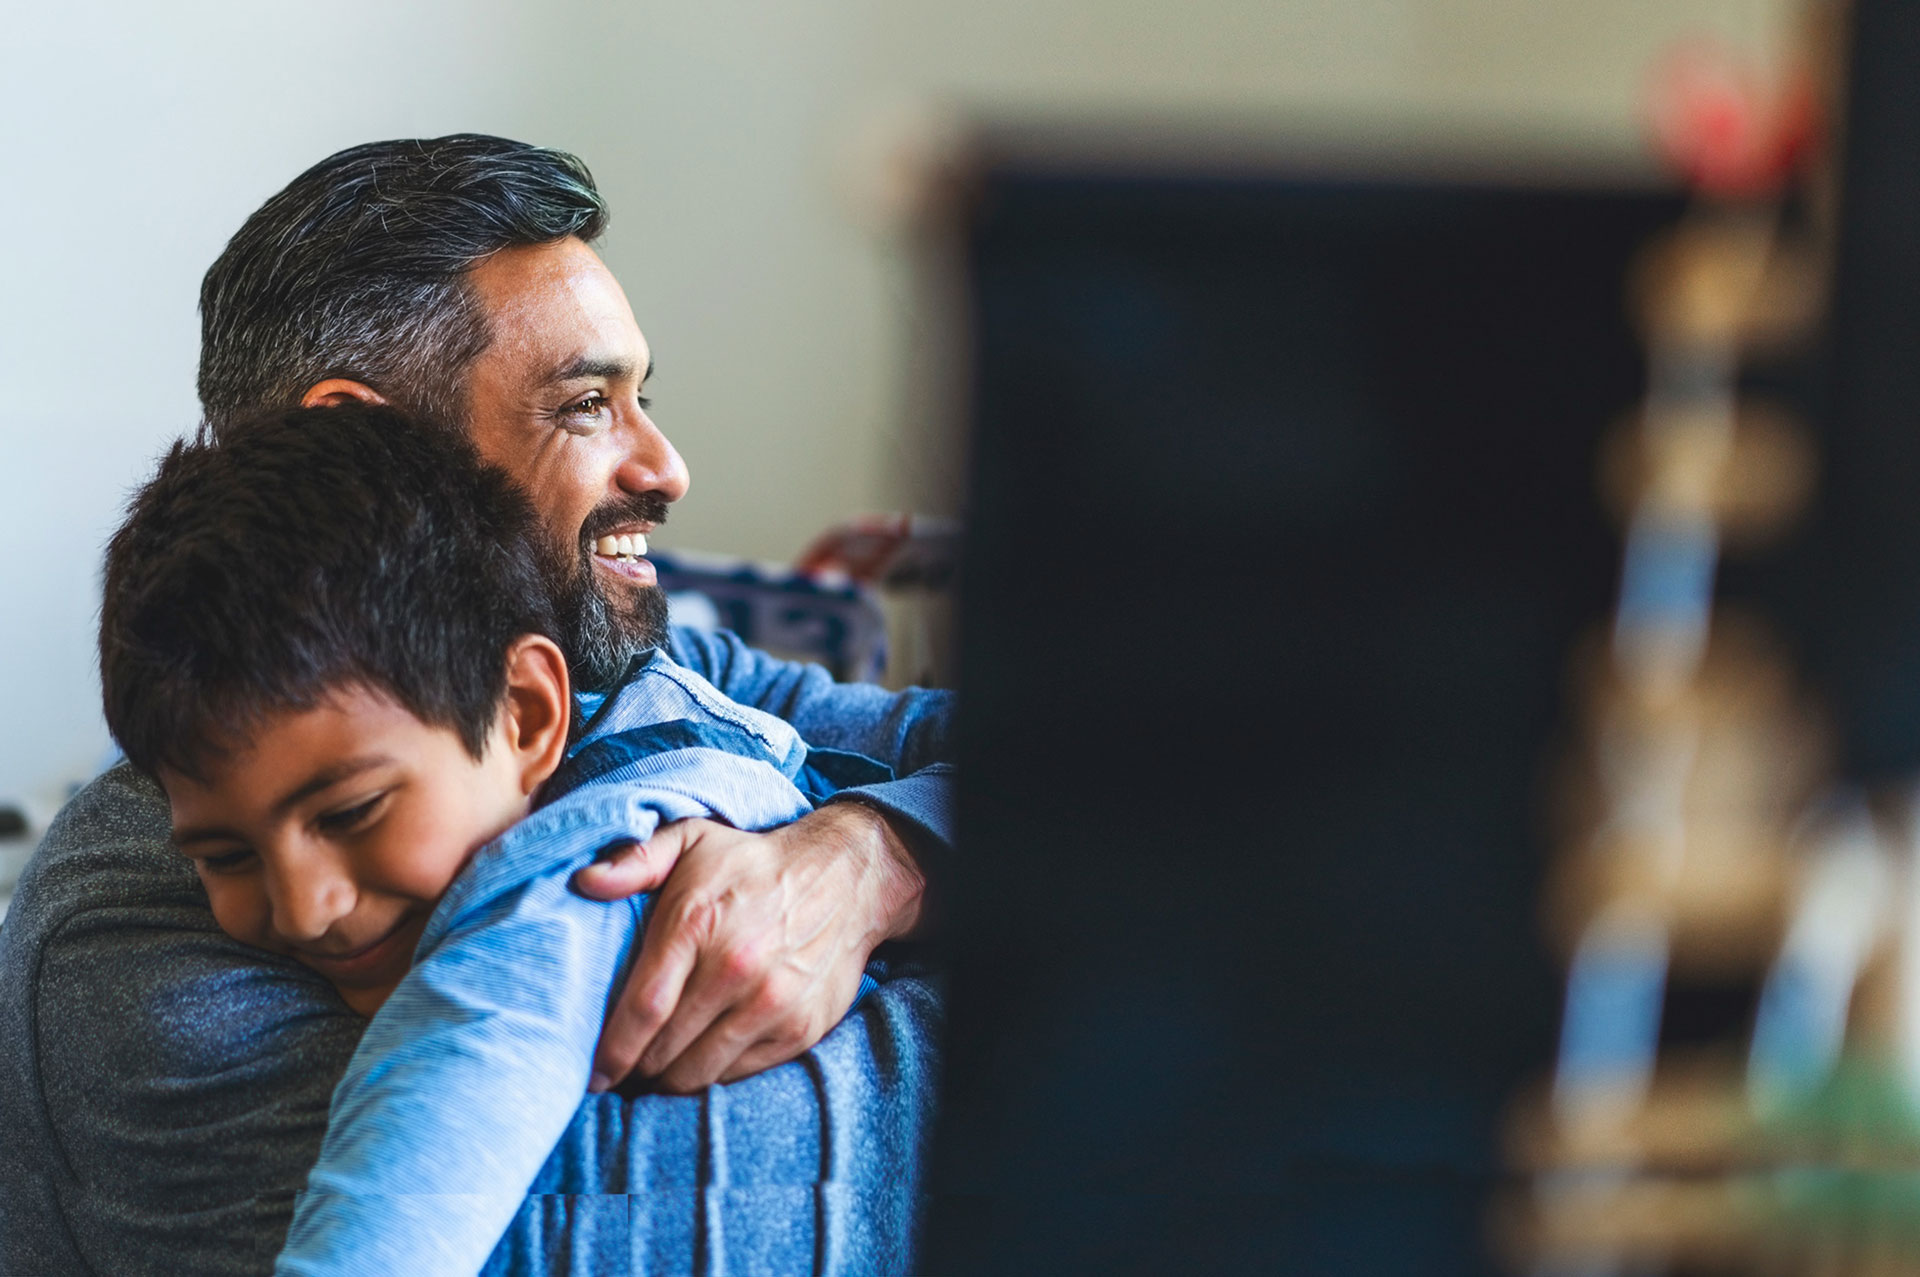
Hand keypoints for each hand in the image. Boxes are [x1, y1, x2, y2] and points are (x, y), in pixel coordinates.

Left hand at [571, 803, 925, 1092]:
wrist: (848, 878)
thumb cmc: (754, 863)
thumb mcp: (692, 839)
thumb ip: (635, 860)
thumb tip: (583, 883)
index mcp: (698, 924)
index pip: (642, 1009)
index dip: (612, 1051)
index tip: (594, 1074)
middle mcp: (735, 968)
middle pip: (664, 1050)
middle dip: (635, 1069)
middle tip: (622, 1072)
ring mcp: (772, 1003)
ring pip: (699, 1072)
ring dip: (670, 1080)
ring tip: (657, 1073)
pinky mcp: (800, 1029)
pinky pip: (739, 1074)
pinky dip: (713, 1076)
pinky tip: (700, 1062)